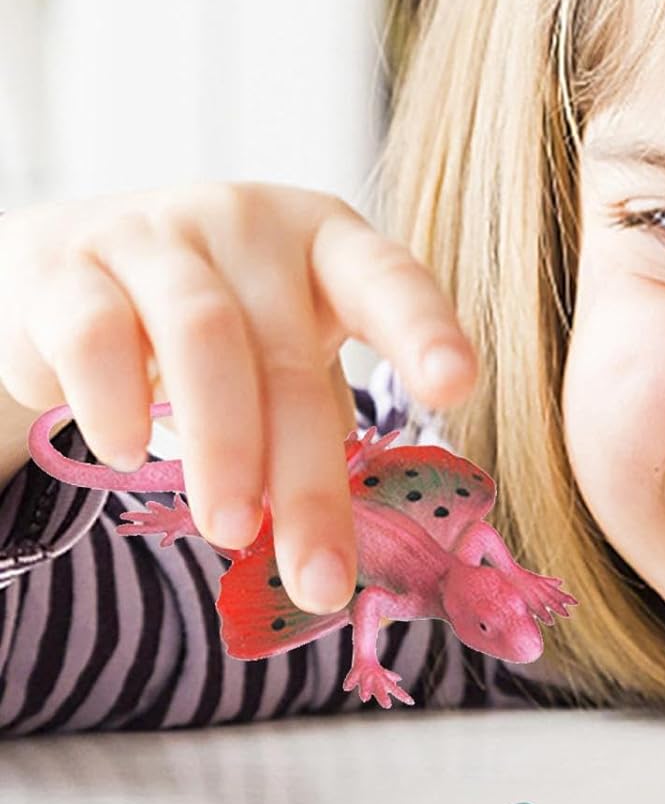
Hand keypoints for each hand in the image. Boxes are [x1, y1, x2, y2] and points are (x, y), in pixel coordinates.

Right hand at [0, 183, 475, 612]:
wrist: (70, 271)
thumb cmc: (222, 329)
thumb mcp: (286, 352)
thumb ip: (317, 420)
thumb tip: (344, 549)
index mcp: (328, 243)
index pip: (388, 279)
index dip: (424, 329)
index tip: (458, 386)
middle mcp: (250, 225)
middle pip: (291, 356)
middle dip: (308, 479)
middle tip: (320, 578)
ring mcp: (156, 235)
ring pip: (203, 338)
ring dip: (224, 450)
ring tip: (231, 533)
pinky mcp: (68, 266)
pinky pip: (97, 334)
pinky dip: (117, 405)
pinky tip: (128, 456)